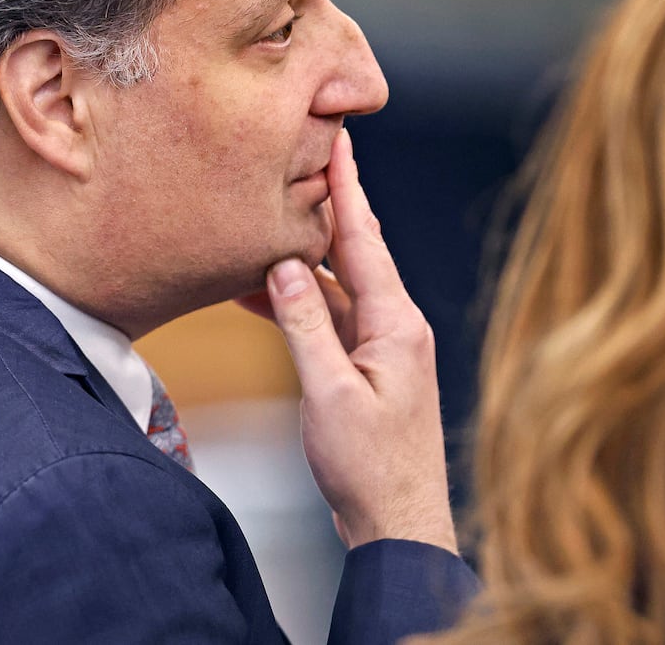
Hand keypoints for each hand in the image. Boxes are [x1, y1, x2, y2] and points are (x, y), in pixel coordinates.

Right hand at [235, 128, 457, 552]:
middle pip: (356, 253)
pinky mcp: (369, 369)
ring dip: (305, 259)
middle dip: (329, 207)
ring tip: (269, 221)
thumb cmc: (370, 468)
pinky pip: (333, 319)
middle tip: (306, 160)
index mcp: (397, 322)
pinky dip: (302, 302)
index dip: (347, 189)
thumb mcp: (328, 392)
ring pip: (340, 286)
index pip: (365, 240)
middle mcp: (397, 325)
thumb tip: (285, 265)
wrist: (399, 523)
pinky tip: (266, 290)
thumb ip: (305, 325)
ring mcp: (384, 347)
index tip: (338, 142)